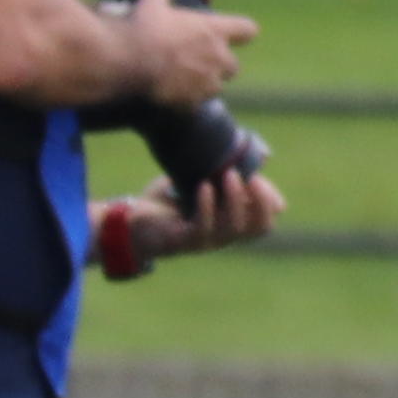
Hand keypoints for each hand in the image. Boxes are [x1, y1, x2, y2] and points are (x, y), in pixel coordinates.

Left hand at [96, 167, 285, 276]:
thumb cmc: (167, 200)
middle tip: (250, 176)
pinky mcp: (185, 242)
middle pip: (260, 228)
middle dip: (261, 201)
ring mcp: (206, 242)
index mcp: (231, 225)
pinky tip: (203, 186)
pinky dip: (207, 205)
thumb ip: (228, 171)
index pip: (265, 221)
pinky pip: (204, 227)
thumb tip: (266, 155)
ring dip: (235, 198)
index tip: (257, 175)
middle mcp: (224, 237)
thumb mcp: (201, 180)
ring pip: (235, 227)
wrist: (129, 221)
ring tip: (228, 173)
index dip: (268, 200)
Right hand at [124, 0, 262, 112]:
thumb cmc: (142, 28)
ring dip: (205, 83)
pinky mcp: (192, 102)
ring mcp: (207, 82)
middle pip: (233, 65)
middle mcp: (218, 57)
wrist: (125, 63)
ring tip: (183, 79)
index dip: (241, 31)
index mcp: (214, 31)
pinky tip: (171, 94)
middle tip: (199, 59)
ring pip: (216, 86)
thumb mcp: (150, 3)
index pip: (247, 30)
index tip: (232, 32)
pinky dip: (187, 99)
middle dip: (220, 63)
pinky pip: (196, 103)